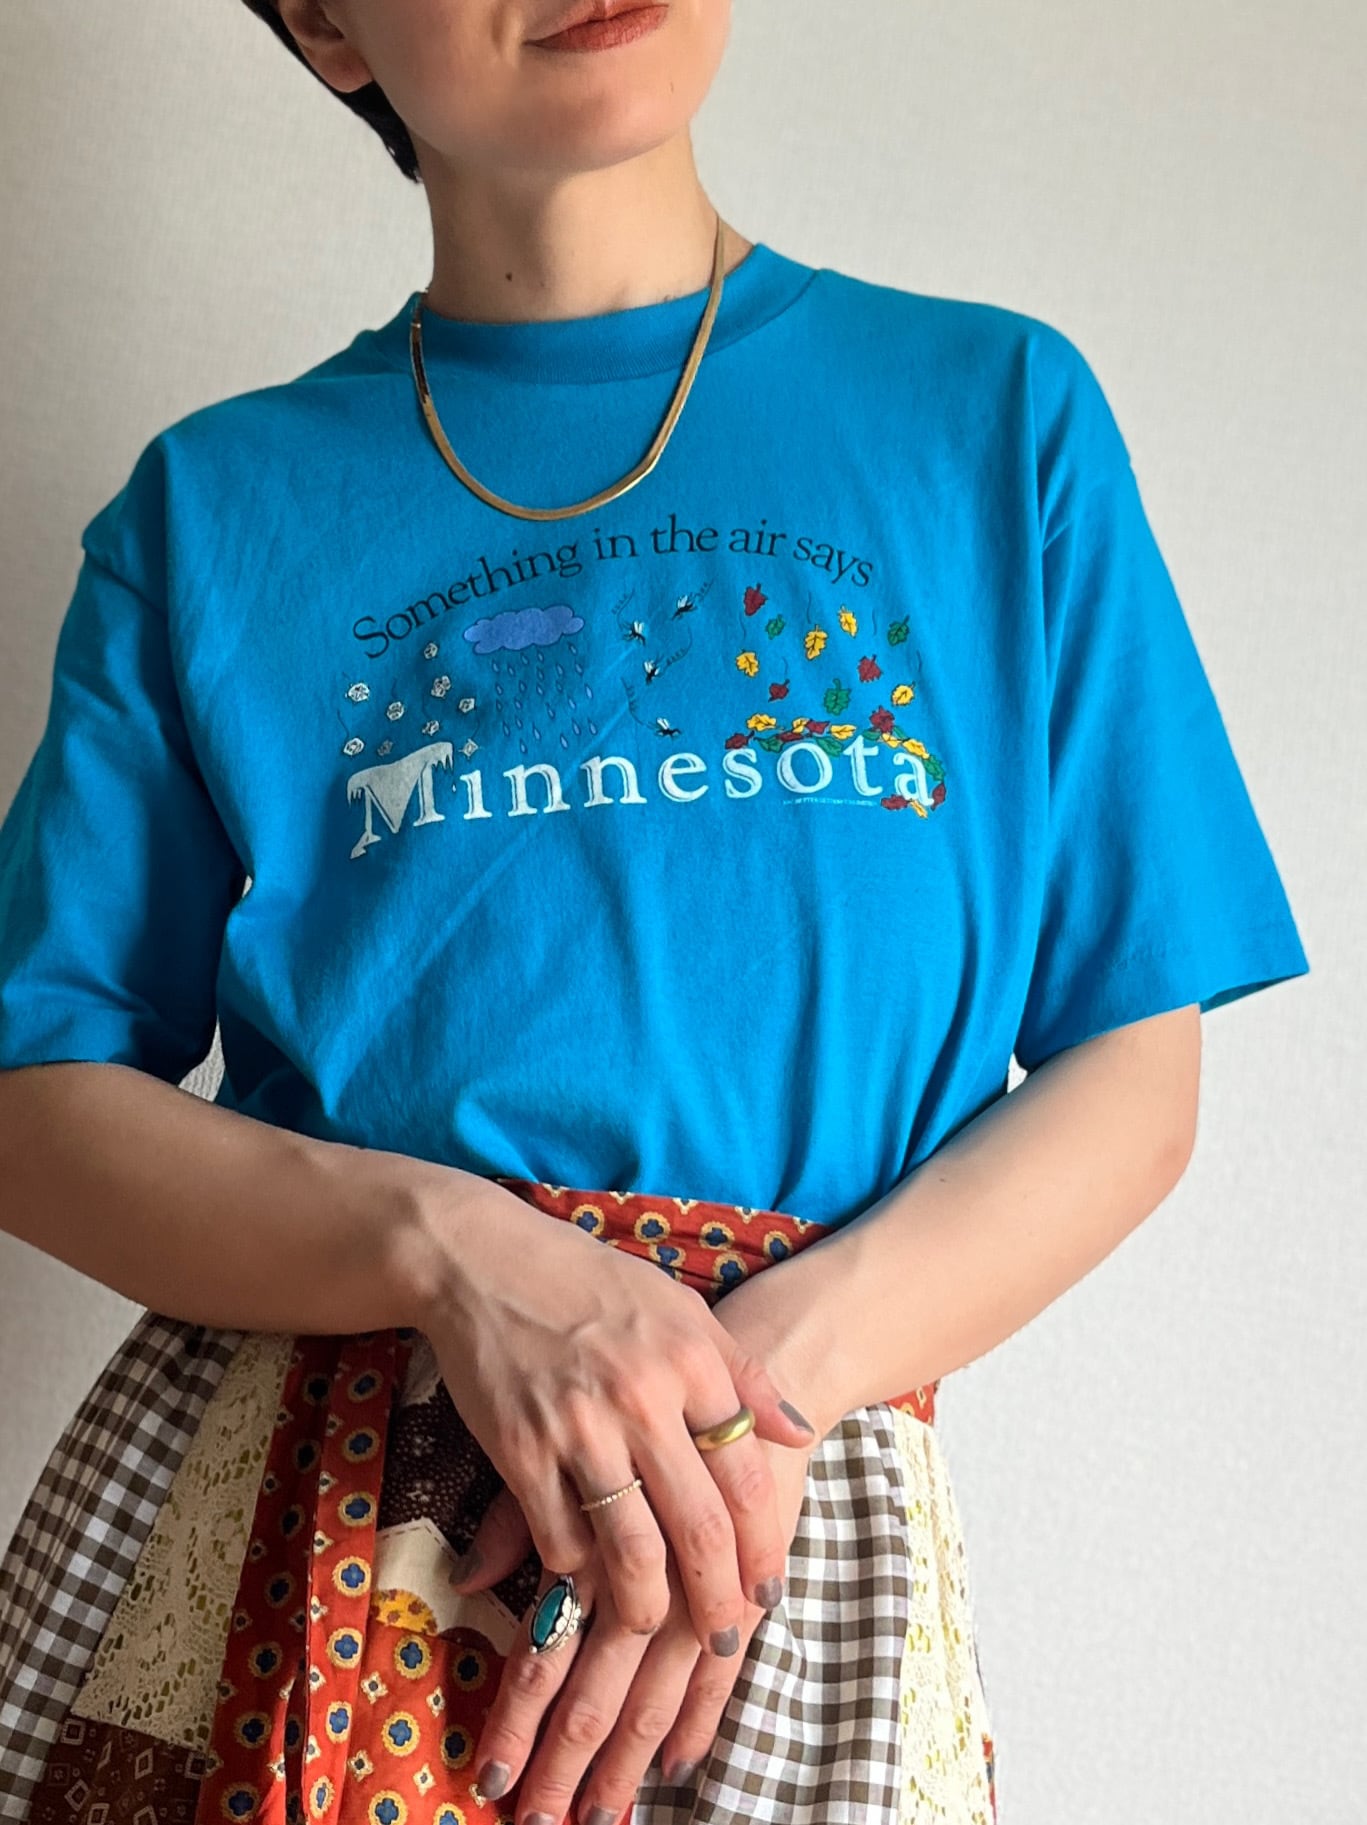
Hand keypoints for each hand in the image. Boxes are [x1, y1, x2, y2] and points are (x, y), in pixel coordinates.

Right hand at [412, 1171, 818, 1654]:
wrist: (483, 1262)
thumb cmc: (590, 1282)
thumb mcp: (679, 1307)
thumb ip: (742, 1374)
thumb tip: (800, 1431)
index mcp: (691, 1361)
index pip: (747, 1477)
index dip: (763, 1546)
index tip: (767, 1589)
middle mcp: (642, 1398)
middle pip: (698, 1526)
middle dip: (717, 1598)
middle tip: (725, 1636)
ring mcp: (577, 1428)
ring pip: (630, 1549)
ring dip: (648, 1606)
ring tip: (655, 1626)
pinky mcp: (519, 1451)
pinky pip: (559, 1537)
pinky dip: (574, 1570)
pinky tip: (585, 1579)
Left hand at [456, 1434, 816, 1823]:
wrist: (760, 1364)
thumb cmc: (641, 1409)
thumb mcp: (570, 1438)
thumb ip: (518, 1516)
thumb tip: (468, 1585)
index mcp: (591, 1536)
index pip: (545, 1650)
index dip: (518, 1719)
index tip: (491, 1778)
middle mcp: (646, 1569)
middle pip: (598, 1687)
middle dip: (565, 1763)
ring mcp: (700, 1582)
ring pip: (655, 1691)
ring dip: (624, 1760)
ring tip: (596, 1818)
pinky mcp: (748, 1582)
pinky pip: (722, 1666)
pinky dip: (698, 1718)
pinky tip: (673, 1766)